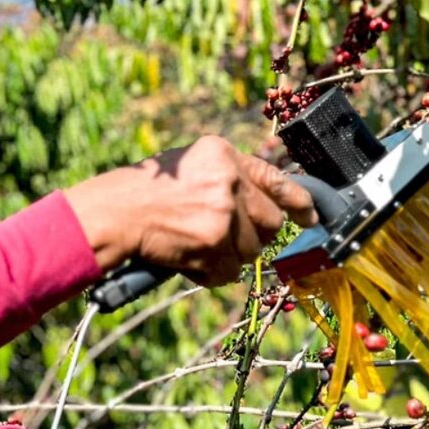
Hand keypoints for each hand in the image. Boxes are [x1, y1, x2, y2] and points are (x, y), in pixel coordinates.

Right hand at [64, 136, 317, 285]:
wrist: (116, 212)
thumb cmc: (146, 191)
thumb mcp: (190, 166)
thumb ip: (228, 177)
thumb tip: (267, 201)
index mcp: (223, 155)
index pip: (276, 179)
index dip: (300, 202)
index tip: (312, 216)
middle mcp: (228, 181)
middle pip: (271, 222)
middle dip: (254, 235)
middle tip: (225, 236)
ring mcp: (222, 215)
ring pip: (251, 251)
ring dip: (229, 256)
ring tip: (197, 245)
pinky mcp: (212, 245)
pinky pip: (228, 272)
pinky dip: (210, 273)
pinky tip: (189, 260)